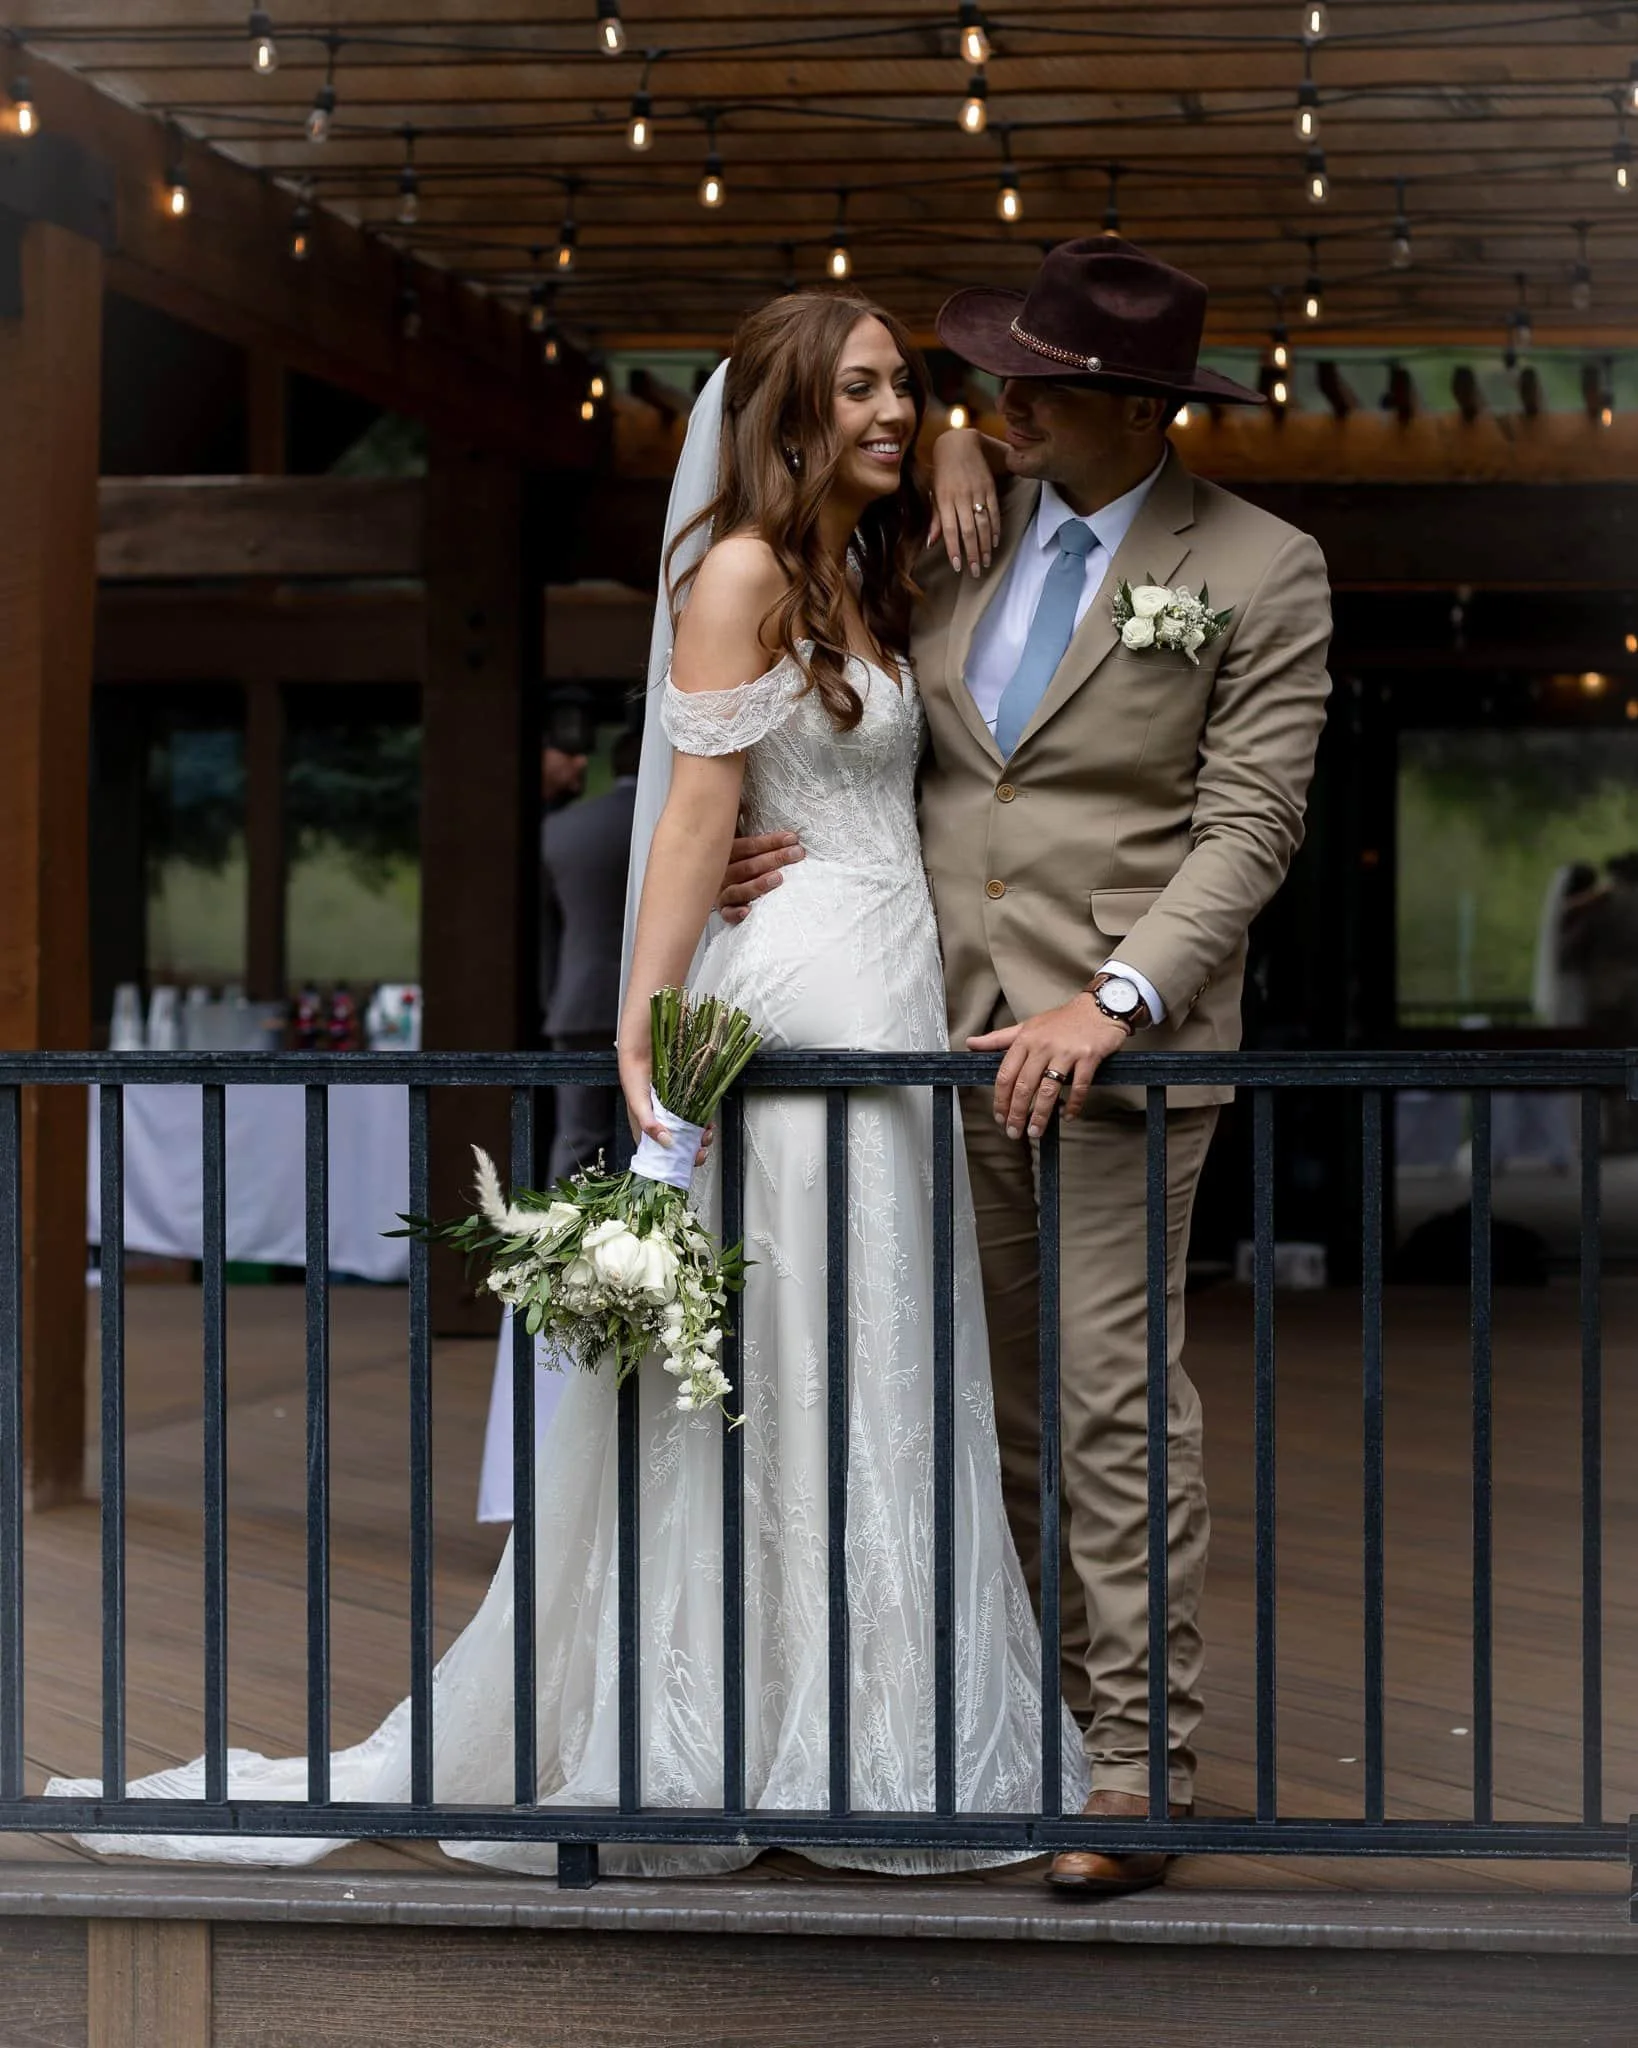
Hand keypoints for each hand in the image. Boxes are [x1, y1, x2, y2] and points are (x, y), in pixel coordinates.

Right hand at [617, 1041, 713, 1164]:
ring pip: (688, 1133)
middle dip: (690, 1152)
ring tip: (705, 1136)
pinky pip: (695, 1117)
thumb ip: (649, 1124)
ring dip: (698, 1138)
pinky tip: (707, 1123)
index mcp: (645, 1128)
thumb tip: (666, 1143)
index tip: (684, 1165)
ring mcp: (672, 1113)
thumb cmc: (634, 1077)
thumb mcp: (638, 1104)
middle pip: (677, 1146)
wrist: (645, 1050)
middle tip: (699, 1152)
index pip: (658, 1152)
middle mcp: (660, 1123)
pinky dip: (702, 1123)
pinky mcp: (683, 1102)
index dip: (671, 1162)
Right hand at [717, 828, 804, 925]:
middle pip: (748, 866)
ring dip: (758, 884)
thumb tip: (784, 831)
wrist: (721, 888)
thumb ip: (756, 840)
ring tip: (778, 878)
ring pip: (738, 889)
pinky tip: (747, 911)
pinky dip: (736, 913)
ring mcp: (722, 892)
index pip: (749, 846)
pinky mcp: (724, 911)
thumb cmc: (743, 866)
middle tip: (796, 854)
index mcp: (726, 854)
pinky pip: (728, 913)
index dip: (771, 842)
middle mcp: (722, 873)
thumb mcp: (744, 849)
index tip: (792, 839)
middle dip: (774, 859)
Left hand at [927, 428, 996, 578]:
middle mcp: (961, 497)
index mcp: (944, 500)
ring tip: (986, 562)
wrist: (959, 444)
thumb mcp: (934, 493)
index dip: (954, 549)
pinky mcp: (989, 487)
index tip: (958, 567)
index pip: (949, 530)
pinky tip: (994, 543)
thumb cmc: (942, 472)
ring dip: (985, 546)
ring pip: (983, 524)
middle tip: (976, 571)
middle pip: (969, 531)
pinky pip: (994, 512)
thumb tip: (931, 543)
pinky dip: (995, 529)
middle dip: (972, 554)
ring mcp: (977, 492)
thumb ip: (935, 519)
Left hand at [967, 993, 1129, 1139]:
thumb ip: (999, 1039)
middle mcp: (1043, 1046)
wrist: (1099, 1007)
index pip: (1006, 1074)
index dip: (1000, 1099)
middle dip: (1016, 1113)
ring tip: (1035, 1131)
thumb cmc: (1062, 1020)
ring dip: (1040, 1114)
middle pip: (1024, 1085)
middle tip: (1014, 1132)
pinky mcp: (1088, 1057)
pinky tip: (1067, 1116)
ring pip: (1049, 1089)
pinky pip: (1079, 1087)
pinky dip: (1073, 1104)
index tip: (999, 1117)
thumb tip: (971, 1043)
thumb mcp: (1027, 1026)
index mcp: (1025, 1040)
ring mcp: (1066, 1052)